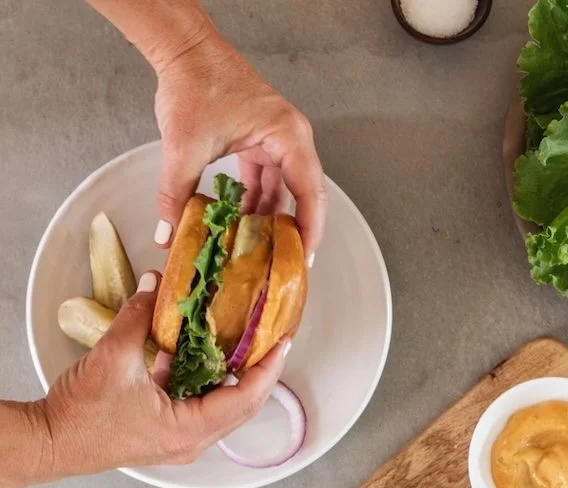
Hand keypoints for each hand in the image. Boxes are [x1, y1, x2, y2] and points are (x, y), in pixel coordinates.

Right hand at [39, 272, 287, 480]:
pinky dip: (206, 381)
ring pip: (223, 406)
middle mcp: (191, 442)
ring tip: (245, 342)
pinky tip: (202, 353)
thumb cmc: (80, 412)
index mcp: (188, 430)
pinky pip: (200, 406)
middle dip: (260, 371)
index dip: (268, 368)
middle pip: (242, 405)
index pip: (246, 398)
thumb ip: (139, 316)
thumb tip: (154, 283)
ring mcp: (180, 441)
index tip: (283, 342)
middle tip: (272, 339)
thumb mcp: (113, 356)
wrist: (48, 442)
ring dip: (233, 375)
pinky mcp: (167, 434)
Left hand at [151, 34, 326, 262]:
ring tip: (260, 251)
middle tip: (285, 265)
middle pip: (306, 195)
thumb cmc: (196, 84)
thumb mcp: (184, 145)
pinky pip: (269, 180)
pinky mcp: (264, 142)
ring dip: (272, 218)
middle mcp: (293, 140)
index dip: (309, 230)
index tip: (301, 258)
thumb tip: (168, 234)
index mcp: (288, 137)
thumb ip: (176, 193)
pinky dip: (258, 202)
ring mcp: (280, 141)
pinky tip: (243, 223)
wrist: (187, 52)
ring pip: (286, 190)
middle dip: (295, 231)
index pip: (310, 193)